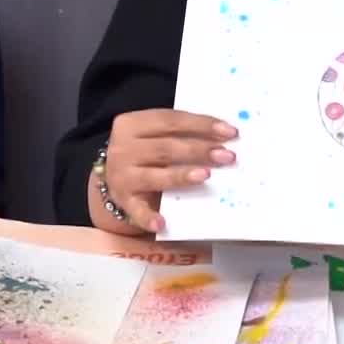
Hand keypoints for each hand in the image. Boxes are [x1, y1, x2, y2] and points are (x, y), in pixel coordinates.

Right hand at [88, 109, 236, 234]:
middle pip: (165, 148)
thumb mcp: (154, 134)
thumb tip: (223, 136)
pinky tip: (162, 223)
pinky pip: (137, 211)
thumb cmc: (145, 152)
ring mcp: (121, 176)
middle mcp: (123, 148)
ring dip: (181, 175)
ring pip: (154, 175)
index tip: (229, 131)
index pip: (170, 120)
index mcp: (132, 124)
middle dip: (199, 150)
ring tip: (206, 175)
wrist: (114, 176)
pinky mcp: (123, 201)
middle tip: (227, 155)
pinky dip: (148, 218)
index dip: (201, 124)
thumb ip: (180, 133)